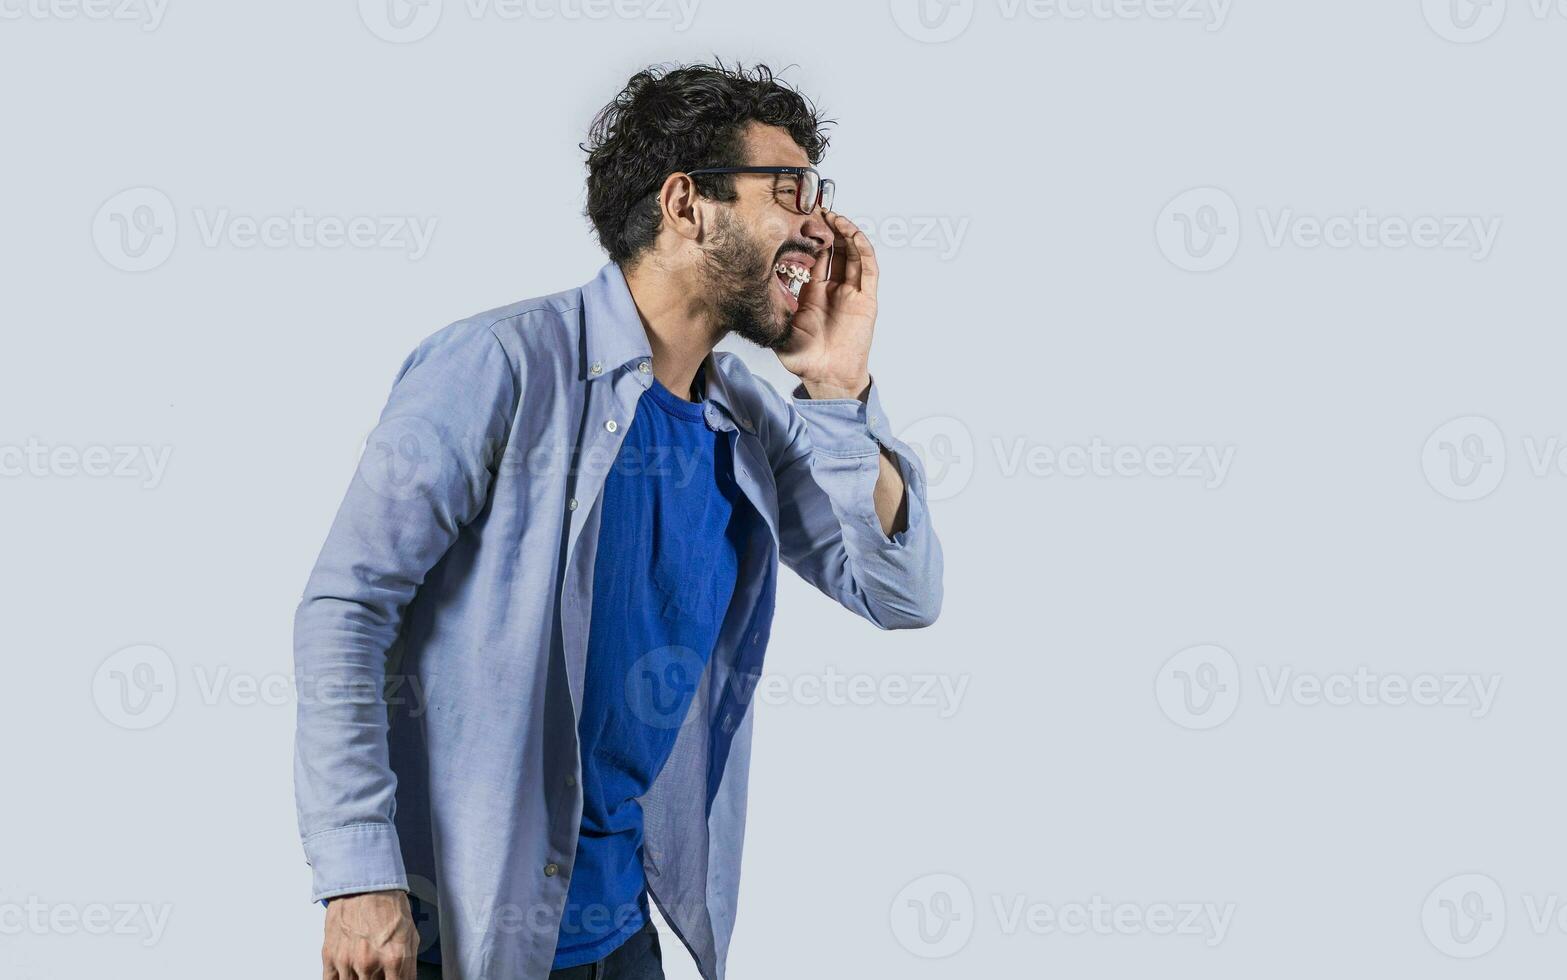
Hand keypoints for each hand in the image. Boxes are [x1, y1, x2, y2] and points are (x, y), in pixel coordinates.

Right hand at [322, 890, 418, 979]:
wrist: (364, 885)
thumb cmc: (388, 907)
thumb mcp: (410, 937)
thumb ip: (409, 966)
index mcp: (393, 958)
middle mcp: (369, 963)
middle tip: (378, 973)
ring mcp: (347, 961)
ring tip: (365, 972)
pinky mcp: (330, 956)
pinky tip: (347, 976)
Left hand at [777, 211, 877, 399]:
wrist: (826, 377)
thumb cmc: (803, 358)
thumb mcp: (778, 327)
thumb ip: (768, 309)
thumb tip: (744, 289)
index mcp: (814, 292)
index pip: (815, 256)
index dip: (810, 237)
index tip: (800, 219)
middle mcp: (834, 288)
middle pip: (836, 249)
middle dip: (828, 228)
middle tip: (818, 209)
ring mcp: (852, 292)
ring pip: (853, 253)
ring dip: (846, 232)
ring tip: (834, 216)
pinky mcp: (866, 300)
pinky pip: (868, 269)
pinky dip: (863, 250)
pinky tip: (852, 235)